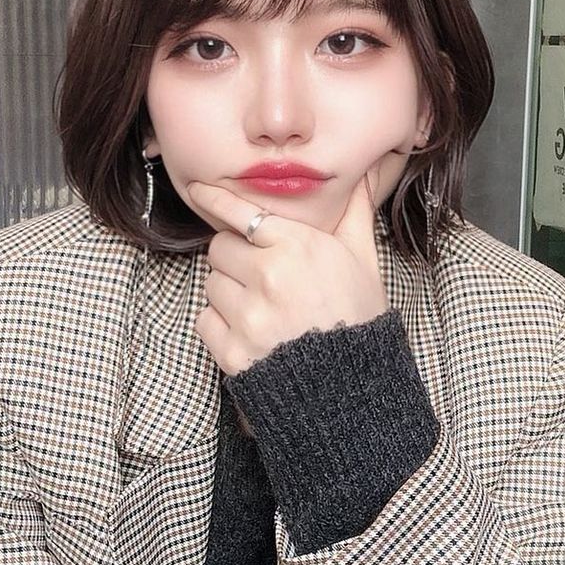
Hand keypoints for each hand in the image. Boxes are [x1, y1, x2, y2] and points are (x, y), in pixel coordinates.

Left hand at [186, 169, 387, 375]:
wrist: (353, 390)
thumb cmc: (360, 320)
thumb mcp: (364, 262)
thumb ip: (355, 213)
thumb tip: (365, 174)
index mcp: (297, 247)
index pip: (240, 213)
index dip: (215, 200)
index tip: (198, 191)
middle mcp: (268, 277)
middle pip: (220, 248)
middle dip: (236, 259)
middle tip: (262, 276)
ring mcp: (248, 316)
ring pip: (212, 284)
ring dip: (229, 292)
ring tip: (262, 308)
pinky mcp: (232, 351)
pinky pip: (206, 319)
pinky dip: (221, 324)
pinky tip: (251, 332)